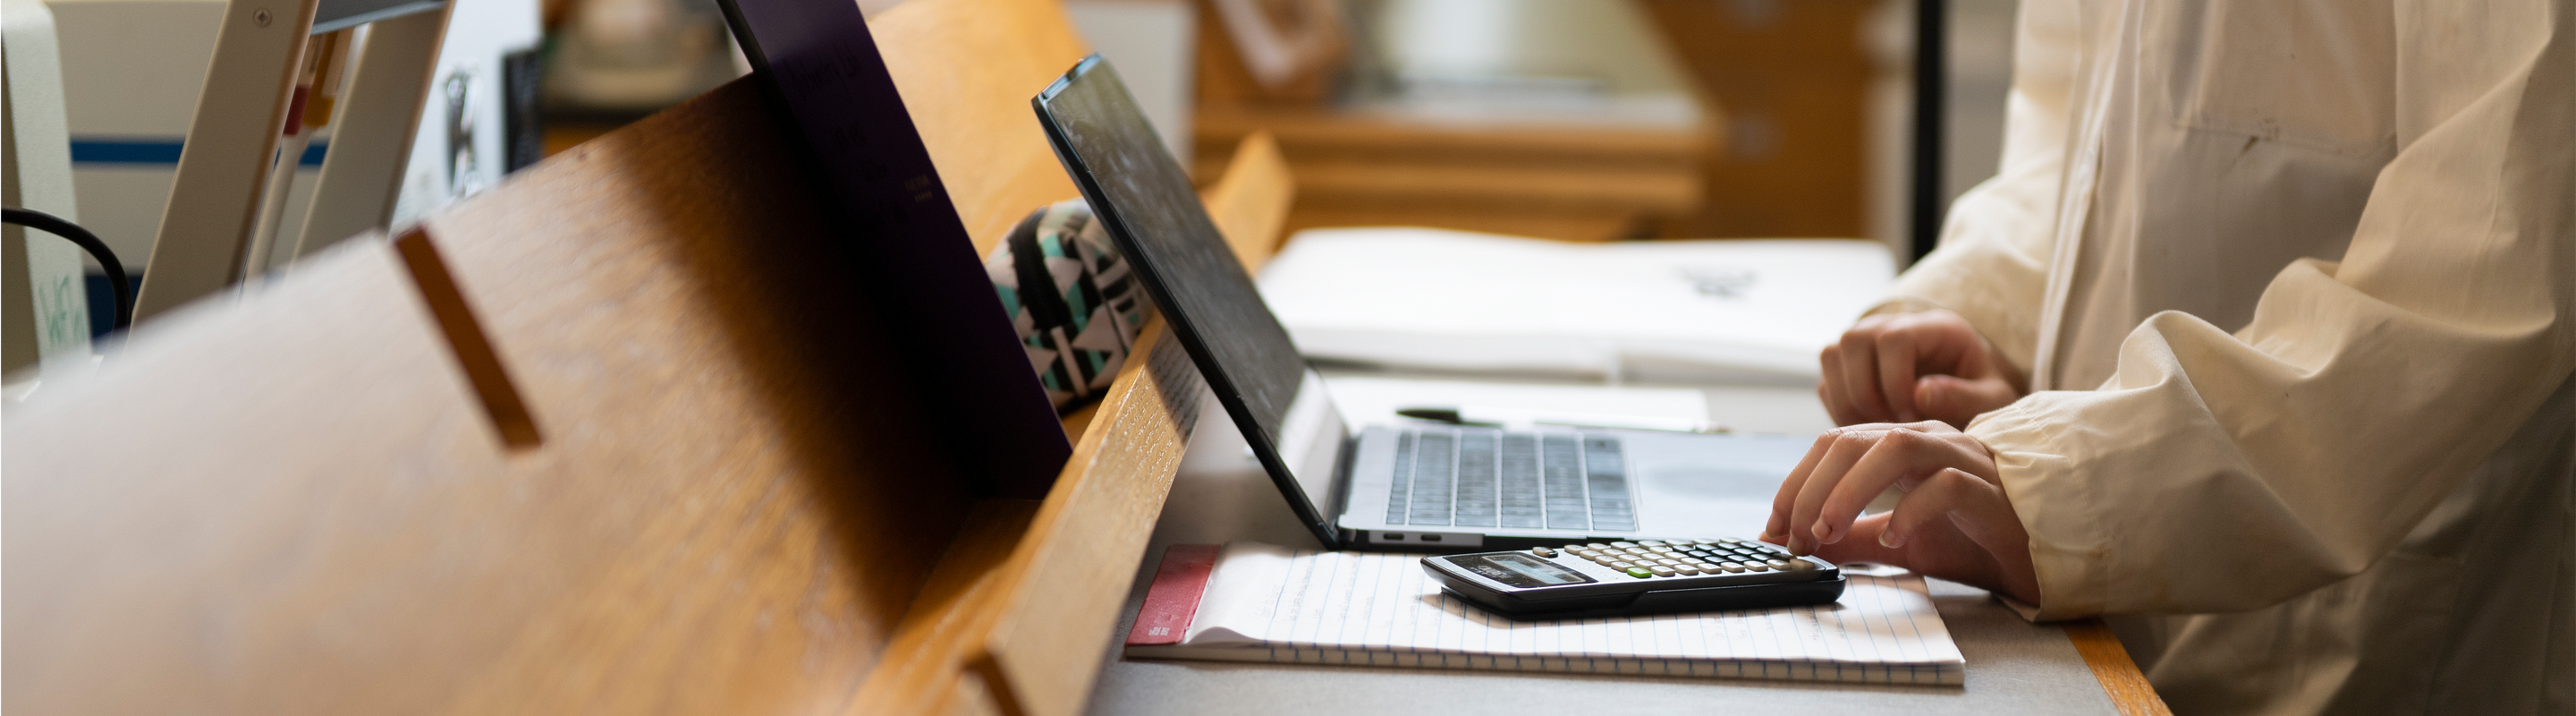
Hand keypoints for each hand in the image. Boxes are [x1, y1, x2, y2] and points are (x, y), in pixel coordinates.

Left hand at [1760, 421, 2040, 604]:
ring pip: (1893, 447)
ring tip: (1827, 531)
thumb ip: (1852, 539)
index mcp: (1901, 446)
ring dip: (1848, 490)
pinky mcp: (1989, 488)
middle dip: (1810, 489)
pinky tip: (1894, 539)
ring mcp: (1960, 458)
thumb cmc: (1969, 539)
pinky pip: (1944, 484)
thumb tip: (1801, 543)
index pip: (1832, 445)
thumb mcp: (1897, 543)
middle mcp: (1927, 440)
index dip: (1794, 483)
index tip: (1773, 529)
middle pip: (1851, 441)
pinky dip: (1910, 510)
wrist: (2036, 555)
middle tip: (1794, 536)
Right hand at [1819, 309, 2024, 427]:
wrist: (1969, 394)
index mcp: (1935, 326)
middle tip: (1892, 425)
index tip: (1912, 417)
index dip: (1894, 381)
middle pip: (1853, 340)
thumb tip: (1920, 395)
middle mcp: (1892, 324)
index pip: (1894, 338)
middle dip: (1867, 393)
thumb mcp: (1992, 399)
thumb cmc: (1983, 395)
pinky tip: (1871, 430)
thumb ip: (1964, 397)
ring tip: (1880, 429)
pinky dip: (1841, 411)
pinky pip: (1826, 383)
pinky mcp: (1847, 366)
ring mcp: (1865, 342)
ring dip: (1849, 401)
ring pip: (1831, 356)